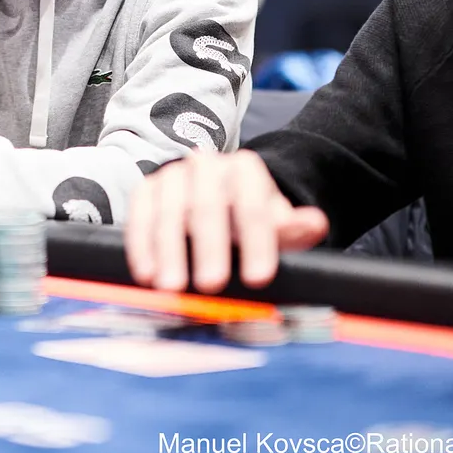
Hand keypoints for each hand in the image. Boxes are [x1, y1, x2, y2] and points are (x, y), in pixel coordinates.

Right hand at [124, 150, 328, 293]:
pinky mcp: (147, 189)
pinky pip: (139, 213)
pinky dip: (141, 244)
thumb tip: (314, 223)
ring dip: (169, 250)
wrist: (219, 200)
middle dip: (209, 247)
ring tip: (172, 286)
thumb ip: (293, 228)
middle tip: (212, 283)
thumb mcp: (276, 223)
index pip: (253, 206)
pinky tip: (146, 273)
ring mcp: (173, 176)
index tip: (258, 278)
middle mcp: (206, 166)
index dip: (256, 243)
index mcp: (245, 171)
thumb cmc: (249, 220)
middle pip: (206, 205)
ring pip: (169, 210)